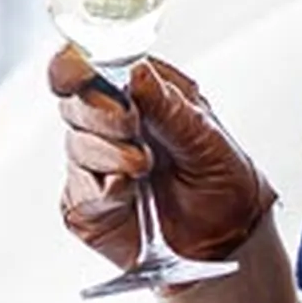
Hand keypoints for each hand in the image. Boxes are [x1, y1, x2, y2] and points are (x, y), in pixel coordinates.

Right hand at [47, 46, 275, 266]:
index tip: (84, 70)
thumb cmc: (222, 179)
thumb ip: (169, 105)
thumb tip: (136, 72)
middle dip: (101, 112)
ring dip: (110, 154)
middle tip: (132, 125)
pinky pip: (81, 190)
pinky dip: (106, 190)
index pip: (87, 65)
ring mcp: (95, 163)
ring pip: (76, 145)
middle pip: (73, 102)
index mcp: (137, 93)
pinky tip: (129, 192)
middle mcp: (111, 124)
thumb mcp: (207, 136)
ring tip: (145, 165)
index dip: (75, 64)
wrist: (228, 237)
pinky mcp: (87, 203)